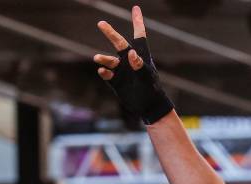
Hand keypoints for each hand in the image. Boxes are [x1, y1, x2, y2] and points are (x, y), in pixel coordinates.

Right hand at [94, 5, 173, 124]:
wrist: (148, 106)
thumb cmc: (152, 89)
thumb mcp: (147, 76)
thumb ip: (139, 65)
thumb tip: (130, 54)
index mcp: (140, 56)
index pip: (139, 35)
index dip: (137, 22)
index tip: (136, 8)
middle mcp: (129, 61)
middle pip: (119, 44)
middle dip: (110, 34)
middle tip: (101, 23)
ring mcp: (121, 71)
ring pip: (109, 61)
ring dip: (103, 59)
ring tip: (98, 59)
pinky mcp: (116, 82)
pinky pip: (107, 74)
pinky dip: (104, 72)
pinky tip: (102, 71)